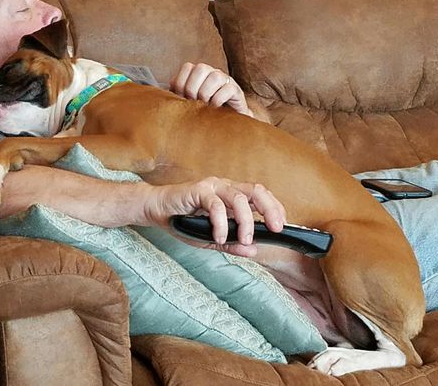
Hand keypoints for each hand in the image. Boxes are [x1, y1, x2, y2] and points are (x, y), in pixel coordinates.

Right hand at [145, 177, 285, 256]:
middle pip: (256, 191)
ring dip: (245, 221)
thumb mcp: (211, 238)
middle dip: (271, 209)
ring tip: (244, 240)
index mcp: (232, 194)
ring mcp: (212, 187)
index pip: (261, 196)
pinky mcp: (198, 190)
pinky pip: (215, 205)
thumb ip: (231, 243)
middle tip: (275, 228)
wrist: (156, 210)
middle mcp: (225, 187)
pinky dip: (221, 223)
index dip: (275, 208)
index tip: (281, 226)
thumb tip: (253, 251)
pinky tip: (218, 236)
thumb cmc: (183, 220)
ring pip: (238, 198)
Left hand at [169, 62, 253, 117]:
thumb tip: (161, 96)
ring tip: (204, 104)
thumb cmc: (201, 111)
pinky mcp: (236, 90)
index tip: (181, 97)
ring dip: (206, 92)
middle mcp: (211, 72)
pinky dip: (218, 99)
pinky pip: (228, 89)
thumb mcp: (186, 103)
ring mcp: (225, 80)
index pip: (187, 67)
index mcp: (197, 73)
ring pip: (215, 76)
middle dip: (193, 87)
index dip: (181, 83)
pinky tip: (214, 108)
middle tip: (193, 101)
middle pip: (201, 68)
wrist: (223, 123)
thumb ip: (175, 96)